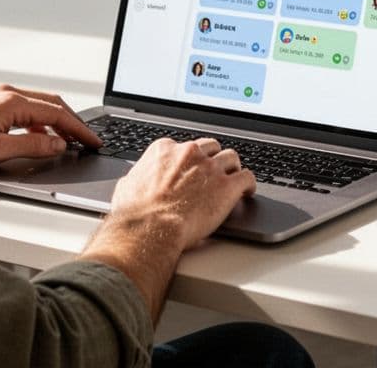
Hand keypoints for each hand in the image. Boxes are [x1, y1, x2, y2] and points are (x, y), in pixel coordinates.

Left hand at [0, 84, 100, 169]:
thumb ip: (32, 147)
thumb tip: (58, 145)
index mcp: (12, 101)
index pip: (57, 113)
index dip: (79, 129)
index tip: (93, 141)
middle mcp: (6, 93)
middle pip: (51, 104)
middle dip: (72, 123)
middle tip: (87, 140)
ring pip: (37, 107)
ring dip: (55, 123)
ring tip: (67, 142)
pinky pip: (23, 110)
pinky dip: (38, 124)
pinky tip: (37, 139)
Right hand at [107, 137, 256, 251]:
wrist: (149, 229)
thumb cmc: (135, 213)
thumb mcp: (127, 186)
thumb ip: (137, 178)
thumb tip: (133, 183)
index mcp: (165, 150)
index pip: (185, 147)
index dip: (191, 159)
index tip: (193, 168)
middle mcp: (189, 153)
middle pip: (210, 147)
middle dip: (213, 158)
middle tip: (215, 171)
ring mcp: (210, 168)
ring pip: (231, 157)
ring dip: (232, 168)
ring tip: (234, 178)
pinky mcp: (227, 186)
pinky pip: (247, 177)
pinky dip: (248, 184)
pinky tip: (247, 191)